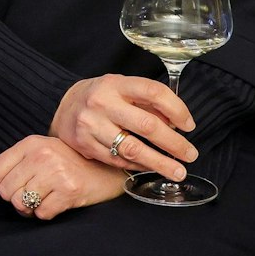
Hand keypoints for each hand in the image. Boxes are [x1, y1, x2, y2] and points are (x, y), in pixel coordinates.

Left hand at [0, 135, 127, 219]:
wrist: (105, 169)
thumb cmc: (66, 162)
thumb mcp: (35, 156)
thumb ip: (5, 167)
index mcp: (30, 143)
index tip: (13, 186)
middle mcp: (42, 155)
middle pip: (5, 191)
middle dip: (14, 199)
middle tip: (29, 196)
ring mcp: (56, 172)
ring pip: (21, 204)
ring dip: (28, 209)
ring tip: (41, 200)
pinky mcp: (69, 191)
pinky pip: (41, 214)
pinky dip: (45, 214)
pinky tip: (55, 203)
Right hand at [50, 74, 197, 183]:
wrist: (64, 107)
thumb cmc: (101, 97)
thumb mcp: (122, 88)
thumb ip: (148, 102)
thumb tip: (177, 123)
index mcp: (116, 84)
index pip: (153, 92)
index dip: (177, 109)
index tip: (189, 125)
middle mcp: (102, 103)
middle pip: (147, 125)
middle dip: (174, 143)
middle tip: (190, 154)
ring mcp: (92, 125)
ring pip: (133, 149)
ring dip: (160, 163)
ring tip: (178, 171)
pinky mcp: (86, 145)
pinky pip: (119, 161)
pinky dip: (139, 166)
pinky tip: (152, 167)